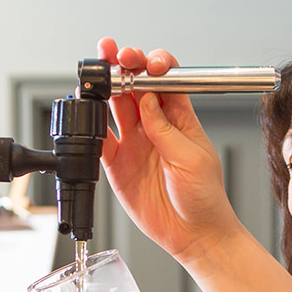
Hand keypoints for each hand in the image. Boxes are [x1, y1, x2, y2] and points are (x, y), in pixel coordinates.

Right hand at [97, 37, 244, 262]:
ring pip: (114, 105)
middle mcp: (155, 126)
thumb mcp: (192, 160)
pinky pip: (99, 140)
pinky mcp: (117, 164)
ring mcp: (135, 143)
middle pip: (135, 85)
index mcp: (180, 118)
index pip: (165, 79)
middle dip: (124, 65)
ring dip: (104, 87)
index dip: (154, 64)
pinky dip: (90, 126)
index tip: (147, 64)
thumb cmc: (205, 198)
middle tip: (115, 56)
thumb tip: (146, 101)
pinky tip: (86, 114)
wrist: (195, 235)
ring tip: (96, 77)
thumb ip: (166, 131)